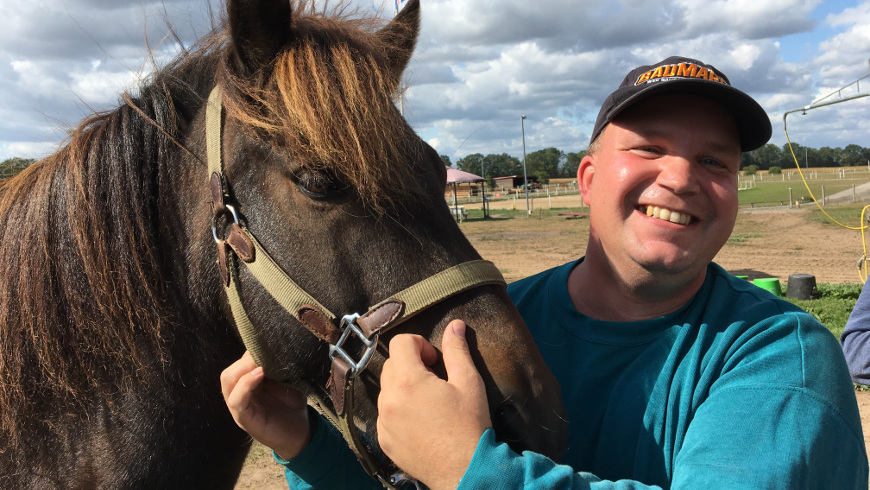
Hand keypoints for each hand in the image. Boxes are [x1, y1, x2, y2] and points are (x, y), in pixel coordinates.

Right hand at [220, 351, 311, 459]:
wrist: (302, 432)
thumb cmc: (291, 407)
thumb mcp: (282, 382)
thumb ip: (273, 368)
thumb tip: (270, 347)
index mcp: (247, 387)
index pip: (238, 365)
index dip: (248, 353)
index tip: (264, 343)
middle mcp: (239, 397)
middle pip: (229, 373)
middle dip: (244, 360)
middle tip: (261, 353)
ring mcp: (240, 409)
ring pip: (228, 383)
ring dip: (244, 369)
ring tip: (261, 363)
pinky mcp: (245, 420)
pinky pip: (237, 400)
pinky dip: (245, 385)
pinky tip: (260, 374)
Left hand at [377, 320, 491, 489]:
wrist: (465, 471)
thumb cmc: (470, 426)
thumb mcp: (469, 382)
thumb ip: (457, 350)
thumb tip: (455, 325)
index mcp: (408, 380)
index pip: (399, 342)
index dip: (419, 344)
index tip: (435, 360)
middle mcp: (389, 400)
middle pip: (391, 365)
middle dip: (411, 364)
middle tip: (435, 379)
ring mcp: (384, 422)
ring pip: (387, 390)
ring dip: (404, 388)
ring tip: (429, 402)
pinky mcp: (384, 440)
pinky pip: (386, 415)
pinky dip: (399, 411)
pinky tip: (422, 422)